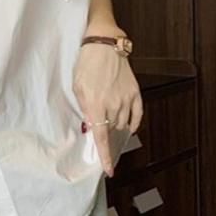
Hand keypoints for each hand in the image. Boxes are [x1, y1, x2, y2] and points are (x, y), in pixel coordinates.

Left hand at [72, 43, 142, 176]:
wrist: (104, 45)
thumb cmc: (87, 64)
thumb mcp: (78, 87)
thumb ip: (85, 109)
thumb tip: (91, 126)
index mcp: (96, 104)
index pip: (102, 137)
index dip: (105, 155)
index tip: (108, 169)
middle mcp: (113, 104)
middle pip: (111, 129)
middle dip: (104, 129)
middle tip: (98, 117)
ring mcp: (127, 98)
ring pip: (123, 124)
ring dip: (115, 124)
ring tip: (108, 111)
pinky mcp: (135, 92)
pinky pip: (138, 115)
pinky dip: (134, 123)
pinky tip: (129, 126)